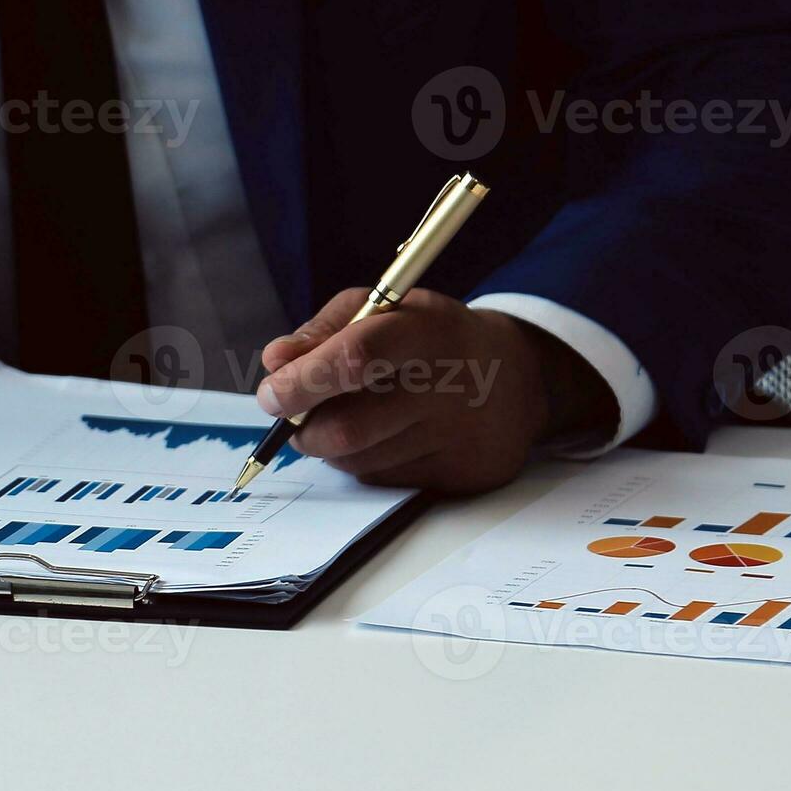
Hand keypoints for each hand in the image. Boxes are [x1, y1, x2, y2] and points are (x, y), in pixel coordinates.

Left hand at [257, 288, 616, 493]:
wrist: (519, 380)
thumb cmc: (435, 338)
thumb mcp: (388, 309)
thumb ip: (326, 330)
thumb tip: (275, 363)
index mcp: (428, 332)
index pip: (356, 357)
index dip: (303, 380)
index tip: (271, 394)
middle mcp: (448, 388)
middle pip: (350, 428)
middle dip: (303, 428)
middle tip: (290, 417)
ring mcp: (457, 439)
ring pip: (359, 461)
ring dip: (332, 446)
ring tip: (347, 416)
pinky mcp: (461, 478)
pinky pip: (384, 481)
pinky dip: (365, 462)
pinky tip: (387, 437)